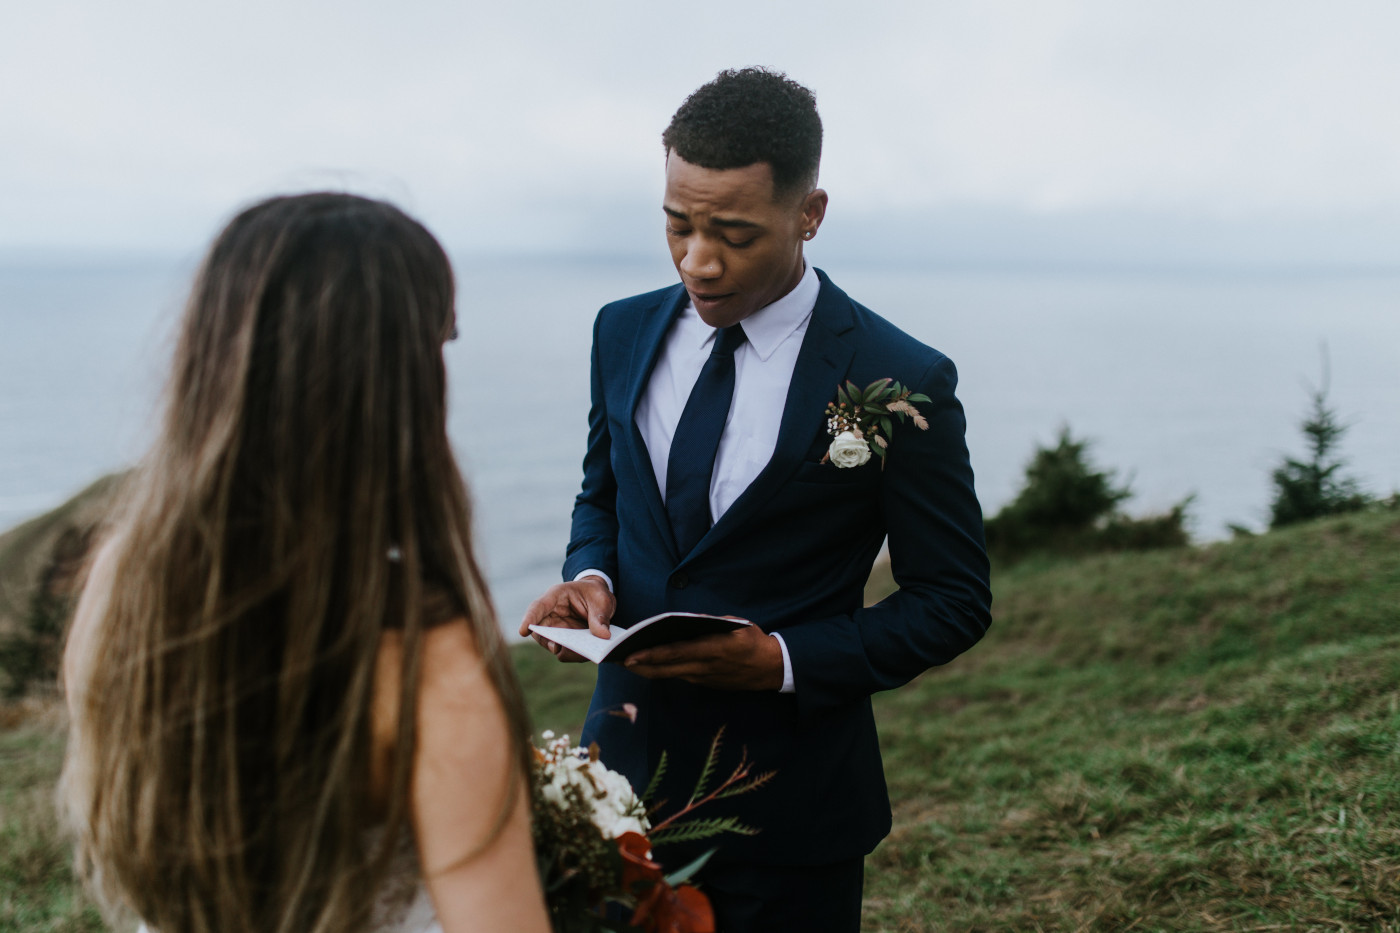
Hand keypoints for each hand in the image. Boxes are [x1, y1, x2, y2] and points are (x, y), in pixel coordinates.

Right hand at [519, 578, 615, 662]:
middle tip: (557, 648)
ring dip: (563, 649)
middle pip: (540, 630)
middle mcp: (551, 614)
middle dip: (546, 640)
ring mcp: (556, 629)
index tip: (523, 632)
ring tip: (581, 652)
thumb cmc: (596, 594)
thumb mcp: (602, 600)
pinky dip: (573, 654)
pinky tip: (587, 653)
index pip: (537, 607)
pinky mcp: (564, 641)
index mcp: (556, 596)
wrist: (599, 600)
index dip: (529, 619)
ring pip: (550, 643)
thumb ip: (601, 616)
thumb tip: (603, 636)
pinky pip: (564, 652)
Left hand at [623, 625, 783, 690]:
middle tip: (617, 661)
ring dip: (647, 670)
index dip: (650, 656)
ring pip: (669, 675)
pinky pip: (679, 676)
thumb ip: (708, 624)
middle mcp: (704, 667)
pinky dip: (663, 671)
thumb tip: (685, 622)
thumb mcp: (734, 624)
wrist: (771, 668)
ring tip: (627, 662)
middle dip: (639, 666)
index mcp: (711, 649)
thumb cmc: (752, 640)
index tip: (630, 655)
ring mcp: (703, 678)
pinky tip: (650, 666)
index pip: (674, 653)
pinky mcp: (704, 683)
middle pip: (665, 669)